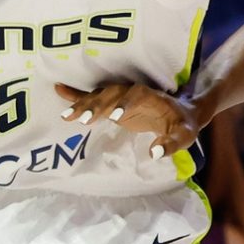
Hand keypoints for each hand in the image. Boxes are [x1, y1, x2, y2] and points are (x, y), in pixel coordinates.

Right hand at [53, 82, 199, 158]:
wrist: (180, 111)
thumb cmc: (182, 124)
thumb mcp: (184, 135)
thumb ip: (172, 144)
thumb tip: (155, 153)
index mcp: (151, 97)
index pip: (137, 96)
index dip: (126, 104)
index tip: (115, 117)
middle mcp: (132, 92)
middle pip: (112, 95)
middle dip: (97, 105)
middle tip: (83, 119)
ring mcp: (120, 96)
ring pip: (99, 96)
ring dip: (83, 104)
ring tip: (66, 116)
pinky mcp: (111, 103)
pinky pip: (91, 96)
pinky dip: (75, 95)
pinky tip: (59, 90)